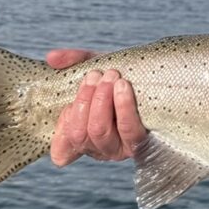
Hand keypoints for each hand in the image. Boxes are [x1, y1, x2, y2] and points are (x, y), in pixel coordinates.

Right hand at [47, 48, 146, 165]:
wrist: (157, 77)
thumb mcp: (97, 65)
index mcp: (83, 136)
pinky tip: (123, 86)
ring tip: (110, 76)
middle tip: (95, 75)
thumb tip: (51, 58)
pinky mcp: (141, 144)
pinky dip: (122, 106)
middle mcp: (99, 148)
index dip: (61, 131)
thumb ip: (74, 61)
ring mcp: (120, 149)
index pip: (62, 151)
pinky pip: (128, 129)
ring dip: (101, 101)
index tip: (69, 104)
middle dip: (84, 100)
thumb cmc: (123, 76)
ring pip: (99, 131)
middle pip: (79, 134)